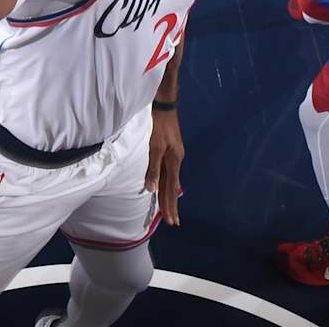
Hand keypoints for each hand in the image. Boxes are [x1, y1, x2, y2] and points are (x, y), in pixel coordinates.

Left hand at [145, 108, 184, 225]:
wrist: (165, 106)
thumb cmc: (159, 125)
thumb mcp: (155, 146)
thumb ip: (153, 168)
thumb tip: (151, 189)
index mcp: (174, 161)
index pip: (171, 188)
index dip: (169, 204)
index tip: (170, 220)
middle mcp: (176, 160)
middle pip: (173, 187)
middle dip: (172, 205)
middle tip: (173, 222)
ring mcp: (175, 155)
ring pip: (172, 180)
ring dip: (171, 196)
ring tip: (171, 210)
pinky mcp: (171, 150)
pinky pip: (170, 173)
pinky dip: (169, 184)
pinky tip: (169, 187)